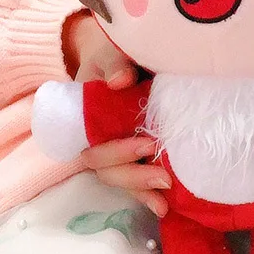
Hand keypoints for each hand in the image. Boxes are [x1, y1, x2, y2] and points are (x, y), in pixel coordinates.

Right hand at [64, 12, 169, 215]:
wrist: (138, 47)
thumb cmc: (119, 49)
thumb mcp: (113, 50)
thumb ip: (115, 62)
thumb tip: (120, 80)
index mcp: (87, 112)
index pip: (90, 141)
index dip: (112, 151)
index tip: (144, 146)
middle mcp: (100, 133)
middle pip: (103, 165)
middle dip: (130, 174)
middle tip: (161, 174)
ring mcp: (119, 143)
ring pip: (119, 175)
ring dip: (139, 187)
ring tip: (164, 193)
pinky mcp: (140, 151)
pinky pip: (137, 176)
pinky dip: (148, 193)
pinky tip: (165, 206)